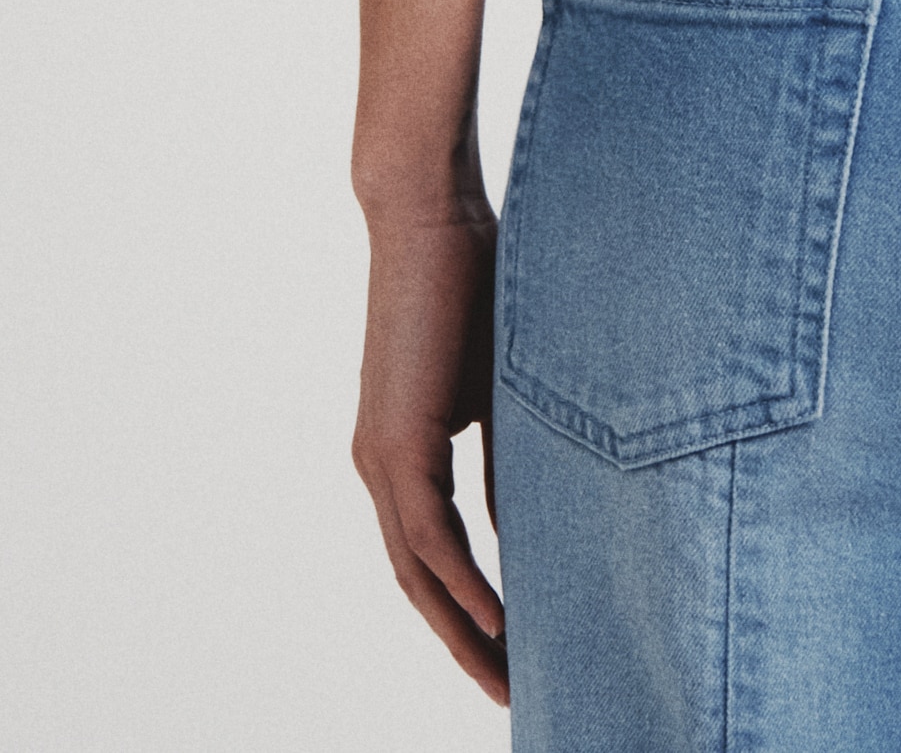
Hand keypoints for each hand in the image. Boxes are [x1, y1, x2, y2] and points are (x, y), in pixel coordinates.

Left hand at [353, 207, 508, 702]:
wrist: (428, 212)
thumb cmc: (472, 277)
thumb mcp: (499, 385)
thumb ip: (504, 453)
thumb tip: (521, 524)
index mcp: (402, 450)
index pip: (433, 553)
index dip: (470, 606)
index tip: (515, 645)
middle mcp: (379, 465)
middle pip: (419, 583)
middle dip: (465, 642)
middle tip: (511, 689)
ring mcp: (382, 457)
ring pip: (418, 573)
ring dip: (463, 631)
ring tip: (507, 674)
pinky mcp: (397, 441)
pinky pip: (429, 537)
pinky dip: (462, 585)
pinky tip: (497, 620)